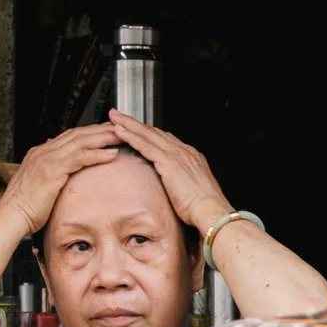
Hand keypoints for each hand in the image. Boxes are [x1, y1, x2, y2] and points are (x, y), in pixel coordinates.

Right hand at [0, 124, 124, 235]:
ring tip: (121, 136)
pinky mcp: (52, 170)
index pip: (69, 136)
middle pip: (77, 134)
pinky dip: (97, 154)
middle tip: (120, 127)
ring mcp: (47, 159)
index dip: (89, 132)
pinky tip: (112, 154)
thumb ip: (50, 173)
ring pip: (80, 142)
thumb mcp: (39, 185)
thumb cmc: (25, 207)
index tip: (106, 131)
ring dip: (103, 138)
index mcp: (40, 153)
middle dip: (100, 130)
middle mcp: (43, 152)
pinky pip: (79, 158)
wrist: (12, 216)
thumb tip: (62, 169)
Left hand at [108, 110, 229, 229]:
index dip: (149, 133)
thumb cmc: (204, 208)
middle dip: (136, 123)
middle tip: (120, 115)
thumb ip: (182, 183)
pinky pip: (145, 146)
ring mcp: (176, 155)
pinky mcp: (168, 162)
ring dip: (129, 124)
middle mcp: (184, 151)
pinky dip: (131, 137)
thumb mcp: (193, 191)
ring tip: (115, 117)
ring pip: (147, 134)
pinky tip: (119, 131)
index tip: (137, 129)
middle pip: (155, 132)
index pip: (166, 139)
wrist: (211, 211)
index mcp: (191, 157)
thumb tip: (175, 187)